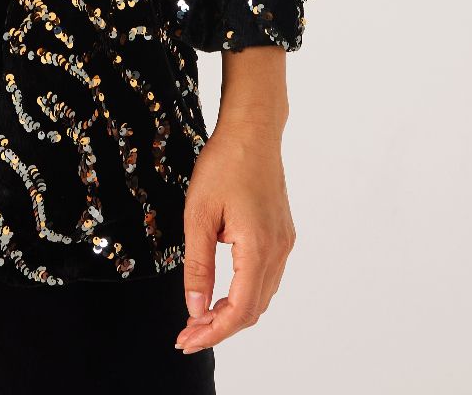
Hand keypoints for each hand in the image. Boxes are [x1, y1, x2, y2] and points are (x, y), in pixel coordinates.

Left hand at [175, 118, 296, 353]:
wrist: (253, 130)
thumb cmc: (223, 164)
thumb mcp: (198, 214)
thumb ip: (197, 266)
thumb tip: (195, 309)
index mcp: (258, 248)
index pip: (240, 310)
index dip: (214, 332)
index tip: (187, 341)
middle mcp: (278, 250)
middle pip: (253, 309)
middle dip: (220, 327)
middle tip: (187, 335)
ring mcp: (284, 242)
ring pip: (261, 295)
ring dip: (232, 312)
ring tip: (199, 318)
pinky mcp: (282, 233)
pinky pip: (265, 276)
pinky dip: (244, 292)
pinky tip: (221, 292)